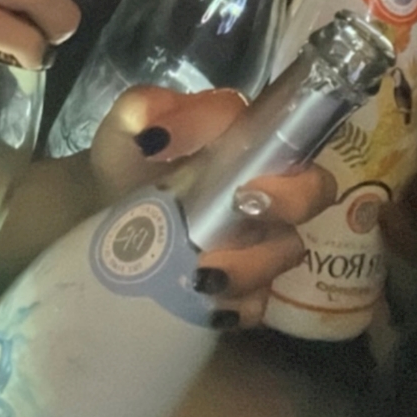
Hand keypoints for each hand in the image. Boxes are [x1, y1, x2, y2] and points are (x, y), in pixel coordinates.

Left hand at [89, 86, 336, 327]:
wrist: (104, 232)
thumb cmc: (126, 172)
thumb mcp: (124, 135)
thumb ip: (141, 110)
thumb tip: (163, 130)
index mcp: (246, 144)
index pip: (290, 138)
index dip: (282, 157)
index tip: (246, 184)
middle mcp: (267, 188)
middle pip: (313, 192)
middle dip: (289, 205)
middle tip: (243, 211)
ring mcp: (260, 239)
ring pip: (286, 251)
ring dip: (251, 265)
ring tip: (202, 273)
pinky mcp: (246, 286)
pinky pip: (261, 301)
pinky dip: (239, 306)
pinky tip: (211, 306)